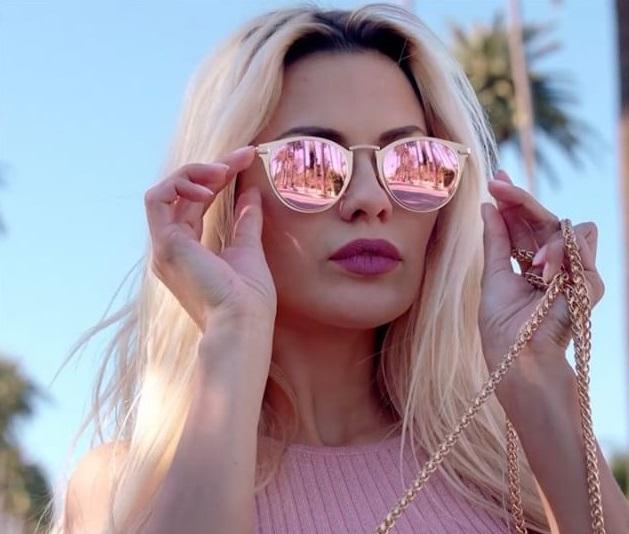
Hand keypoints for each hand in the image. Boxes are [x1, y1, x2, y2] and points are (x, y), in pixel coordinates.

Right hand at [144, 146, 276, 332]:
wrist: (243, 323)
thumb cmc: (248, 298)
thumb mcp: (248, 248)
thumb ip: (246, 221)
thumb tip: (251, 193)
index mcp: (188, 250)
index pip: (196, 202)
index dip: (217, 177)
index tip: (246, 160)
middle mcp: (171, 247)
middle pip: (182, 193)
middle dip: (212, 168)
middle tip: (244, 155)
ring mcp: (164, 246)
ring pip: (166, 190)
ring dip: (195, 172)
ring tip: (226, 170)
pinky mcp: (165, 244)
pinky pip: (157, 198)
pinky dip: (180, 183)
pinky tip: (209, 185)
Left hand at [479, 170, 604, 404]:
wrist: (517, 356)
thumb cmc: (502, 323)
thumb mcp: (494, 274)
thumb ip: (496, 240)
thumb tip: (488, 206)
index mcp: (529, 263)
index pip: (524, 225)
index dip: (512, 202)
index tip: (496, 179)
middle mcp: (553, 264)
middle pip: (542, 220)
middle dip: (521, 199)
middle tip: (498, 184)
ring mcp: (572, 272)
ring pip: (564, 227)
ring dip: (542, 236)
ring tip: (532, 265)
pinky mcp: (589, 283)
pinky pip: (581, 247)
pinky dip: (561, 253)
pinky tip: (545, 269)